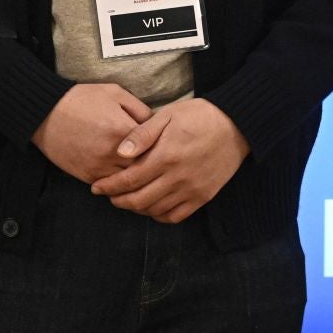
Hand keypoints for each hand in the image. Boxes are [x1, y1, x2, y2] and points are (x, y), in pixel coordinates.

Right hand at [31, 83, 152, 184]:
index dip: (164, 148)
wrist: (46, 112)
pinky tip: (127, 180)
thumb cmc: (81, 99)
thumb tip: (157, 125)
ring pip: (129, 183)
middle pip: (145, 168)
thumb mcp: (115, 93)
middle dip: (154, 167)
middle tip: (162, 166)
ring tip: (147, 176)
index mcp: (123, 129)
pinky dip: (120, 185)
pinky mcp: (88, 175)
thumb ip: (140, 109)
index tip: (167, 147)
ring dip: (138, 179)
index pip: (156, 147)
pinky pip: (111, 187)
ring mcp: (100, 166)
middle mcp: (113, 152)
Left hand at [89, 98, 249, 223]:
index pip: (129, 179)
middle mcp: (178, 178)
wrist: (237, 126)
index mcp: (165, 156)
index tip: (96, 188)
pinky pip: (176, 216)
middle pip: (139, 200)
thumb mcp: (167, 116)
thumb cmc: (198, 116)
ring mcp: (192, 190)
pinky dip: (159, 215)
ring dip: (137, 209)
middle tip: (108, 196)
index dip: (109, 187)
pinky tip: (151, 207)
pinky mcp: (203, 197)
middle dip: (119, 200)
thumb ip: (142, 135)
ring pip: (156, 210)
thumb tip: (119, 152)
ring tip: (127, 200)